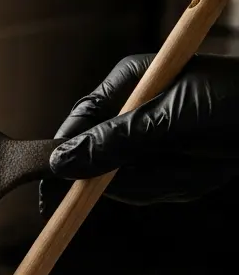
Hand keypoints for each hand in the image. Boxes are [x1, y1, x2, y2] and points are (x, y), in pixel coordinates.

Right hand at [40, 53, 238, 214]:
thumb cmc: (237, 99)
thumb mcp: (174, 117)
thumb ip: (117, 140)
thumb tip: (64, 161)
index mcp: (129, 84)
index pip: (79, 123)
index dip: (65, 155)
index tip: (53, 185)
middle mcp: (132, 112)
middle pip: (99, 161)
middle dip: (136, 173)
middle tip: (172, 164)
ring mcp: (147, 140)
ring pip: (129, 182)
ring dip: (165, 180)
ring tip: (200, 160)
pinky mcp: (165, 162)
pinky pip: (153, 190)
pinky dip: (179, 185)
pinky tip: (204, 167)